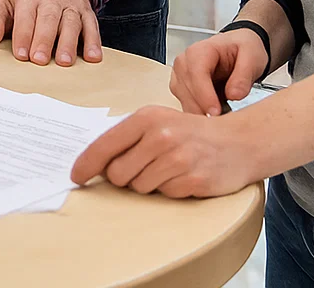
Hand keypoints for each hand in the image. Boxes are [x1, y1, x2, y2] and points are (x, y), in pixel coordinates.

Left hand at [0, 0, 100, 64]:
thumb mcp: (7, 0)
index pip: (26, 16)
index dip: (23, 35)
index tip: (21, 55)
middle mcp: (52, 0)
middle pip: (48, 19)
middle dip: (44, 40)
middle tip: (39, 61)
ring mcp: (72, 6)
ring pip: (72, 23)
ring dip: (69, 43)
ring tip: (65, 62)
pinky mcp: (88, 14)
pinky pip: (93, 27)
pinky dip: (94, 42)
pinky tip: (93, 57)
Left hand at [70, 105, 259, 197]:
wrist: (238, 142)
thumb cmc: (190, 133)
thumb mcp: (158, 122)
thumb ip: (128, 138)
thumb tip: (95, 163)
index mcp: (146, 118)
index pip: (105, 145)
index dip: (86, 164)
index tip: (76, 177)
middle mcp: (160, 136)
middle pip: (117, 173)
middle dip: (124, 177)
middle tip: (143, 167)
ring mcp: (178, 159)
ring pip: (139, 187)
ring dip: (149, 183)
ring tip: (168, 168)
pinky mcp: (193, 180)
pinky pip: (164, 195)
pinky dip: (170, 190)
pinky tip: (184, 176)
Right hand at [171, 29, 268, 115]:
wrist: (236, 50)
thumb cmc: (241, 49)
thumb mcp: (251, 56)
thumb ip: (244, 75)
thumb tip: (234, 94)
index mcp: (199, 51)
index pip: (196, 74)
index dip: (205, 95)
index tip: (216, 112)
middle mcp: (184, 63)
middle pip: (187, 91)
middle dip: (203, 109)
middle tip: (222, 126)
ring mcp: (180, 78)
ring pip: (184, 102)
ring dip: (201, 114)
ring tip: (221, 124)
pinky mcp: (181, 91)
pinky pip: (186, 107)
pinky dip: (199, 116)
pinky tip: (214, 120)